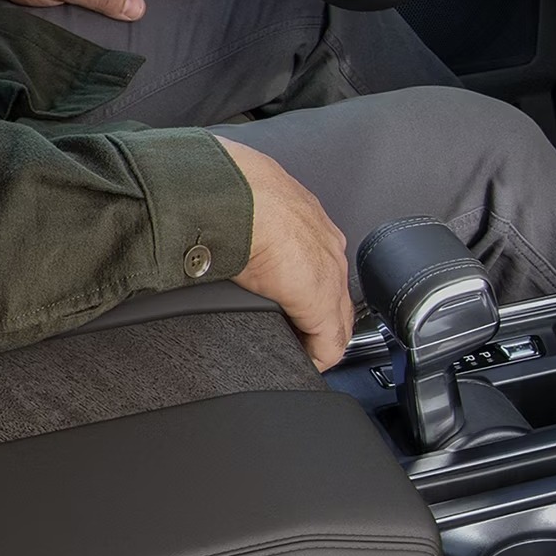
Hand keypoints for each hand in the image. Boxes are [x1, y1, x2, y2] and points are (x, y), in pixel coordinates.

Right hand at [216, 137, 353, 371]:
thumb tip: (218, 232)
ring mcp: (329, 272)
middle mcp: (326, 244)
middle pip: (335, 293)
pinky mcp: (321, 302)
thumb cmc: (226, 192)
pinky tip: (300, 363)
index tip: (290, 305)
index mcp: (305, 217)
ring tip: (296, 350)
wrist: (229, 196)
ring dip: (317, 335)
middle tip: (296, 336)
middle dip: (318, 317)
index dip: (305, 287)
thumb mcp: (241, 205)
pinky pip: (329, 344)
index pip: (317, 262)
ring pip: (336, 318)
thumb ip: (244, 221)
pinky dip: (315, 357)